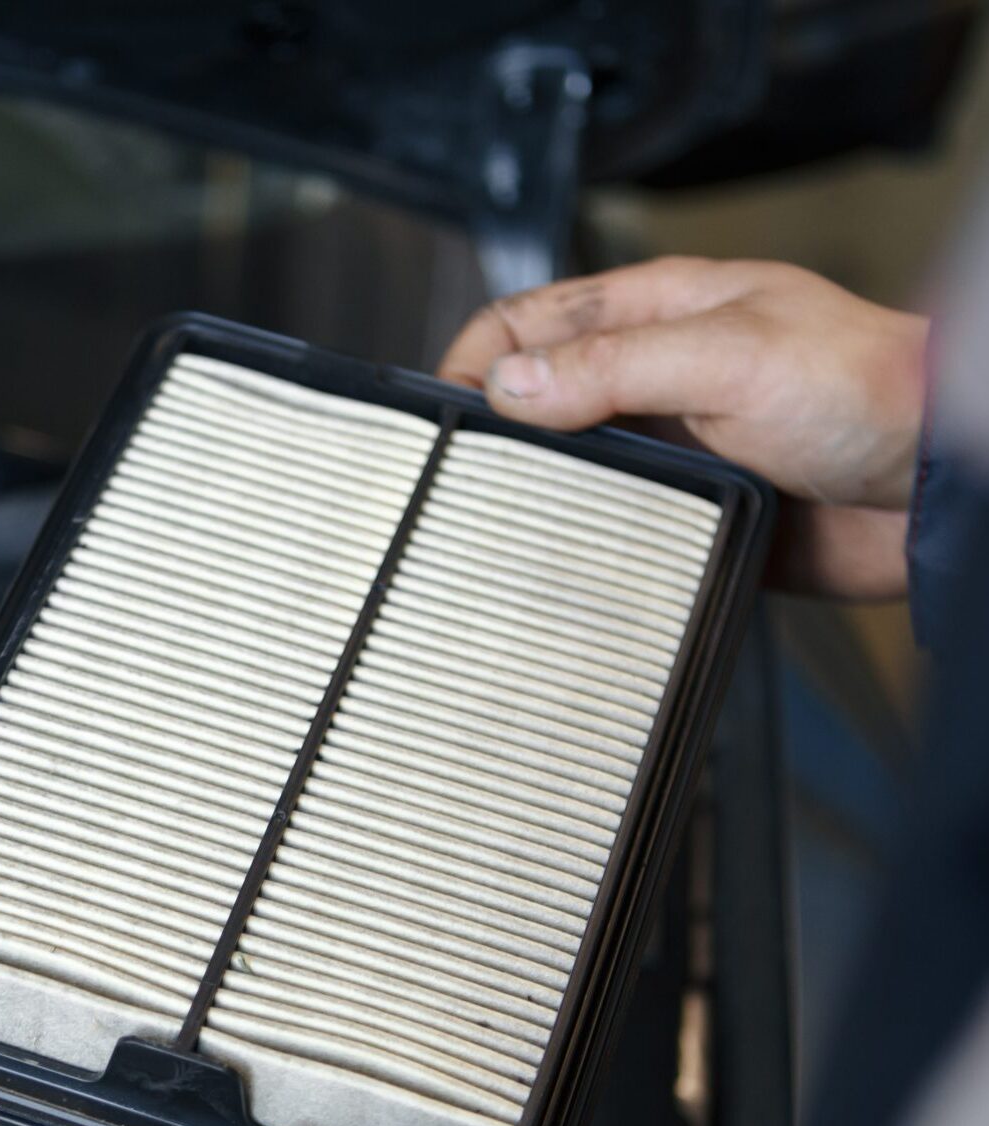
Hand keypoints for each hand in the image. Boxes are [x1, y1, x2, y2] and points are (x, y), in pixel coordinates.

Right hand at [438, 257, 928, 598]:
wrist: (935, 490)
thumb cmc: (865, 391)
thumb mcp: (730, 357)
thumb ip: (614, 366)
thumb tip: (509, 383)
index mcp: (658, 313)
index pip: (529, 319)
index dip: (473, 358)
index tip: (440, 414)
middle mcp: (651, 380)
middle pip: (535, 399)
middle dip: (487, 432)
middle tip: (454, 477)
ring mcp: (664, 450)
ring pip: (563, 472)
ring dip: (528, 494)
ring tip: (491, 523)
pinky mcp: (680, 516)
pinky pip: (604, 532)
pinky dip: (573, 547)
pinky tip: (556, 562)